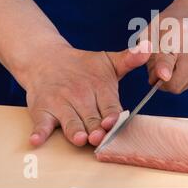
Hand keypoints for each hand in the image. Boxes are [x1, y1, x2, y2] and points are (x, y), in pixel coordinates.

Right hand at [23, 41, 150, 146]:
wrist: (46, 58)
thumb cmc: (83, 66)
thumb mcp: (109, 61)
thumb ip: (130, 59)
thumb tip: (149, 47)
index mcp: (99, 87)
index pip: (109, 105)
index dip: (111, 115)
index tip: (112, 121)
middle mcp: (80, 96)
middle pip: (91, 118)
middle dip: (95, 128)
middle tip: (99, 137)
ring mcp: (60, 104)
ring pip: (69, 121)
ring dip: (73, 130)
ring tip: (79, 138)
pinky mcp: (42, 110)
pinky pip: (40, 123)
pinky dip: (39, 132)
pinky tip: (37, 140)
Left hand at [146, 0, 187, 93]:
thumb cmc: (170, 23)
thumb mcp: (151, 31)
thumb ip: (143, 52)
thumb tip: (150, 74)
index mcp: (176, 34)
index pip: (168, 58)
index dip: (163, 69)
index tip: (162, 75)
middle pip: (175, 84)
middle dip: (162, 81)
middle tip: (158, 67)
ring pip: (183, 86)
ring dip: (174, 78)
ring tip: (174, 59)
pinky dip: (185, 77)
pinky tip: (185, 61)